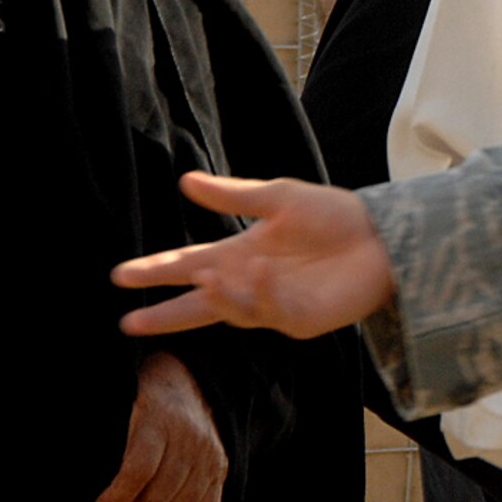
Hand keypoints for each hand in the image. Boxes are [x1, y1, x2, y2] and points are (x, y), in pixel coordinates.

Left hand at [92, 352, 226, 501]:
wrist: (187, 383)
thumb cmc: (146, 405)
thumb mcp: (125, 414)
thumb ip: (116, 452)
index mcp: (160, 420)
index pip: (139, 470)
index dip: (117, 497)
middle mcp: (190, 437)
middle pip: (159, 496)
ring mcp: (209, 453)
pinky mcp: (221, 466)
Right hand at [112, 173, 395, 339]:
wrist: (381, 235)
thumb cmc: (332, 216)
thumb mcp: (278, 197)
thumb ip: (232, 194)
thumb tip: (184, 181)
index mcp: (241, 253)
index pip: (189, 265)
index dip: (156, 272)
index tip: (120, 276)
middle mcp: (250, 283)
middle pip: (198, 303)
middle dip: (165, 312)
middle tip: (128, 320)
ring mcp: (273, 305)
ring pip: (231, 310)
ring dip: (217, 296)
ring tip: (206, 277)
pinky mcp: (299, 319)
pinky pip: (269, 311)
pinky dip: (258, 294)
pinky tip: (257, 272)